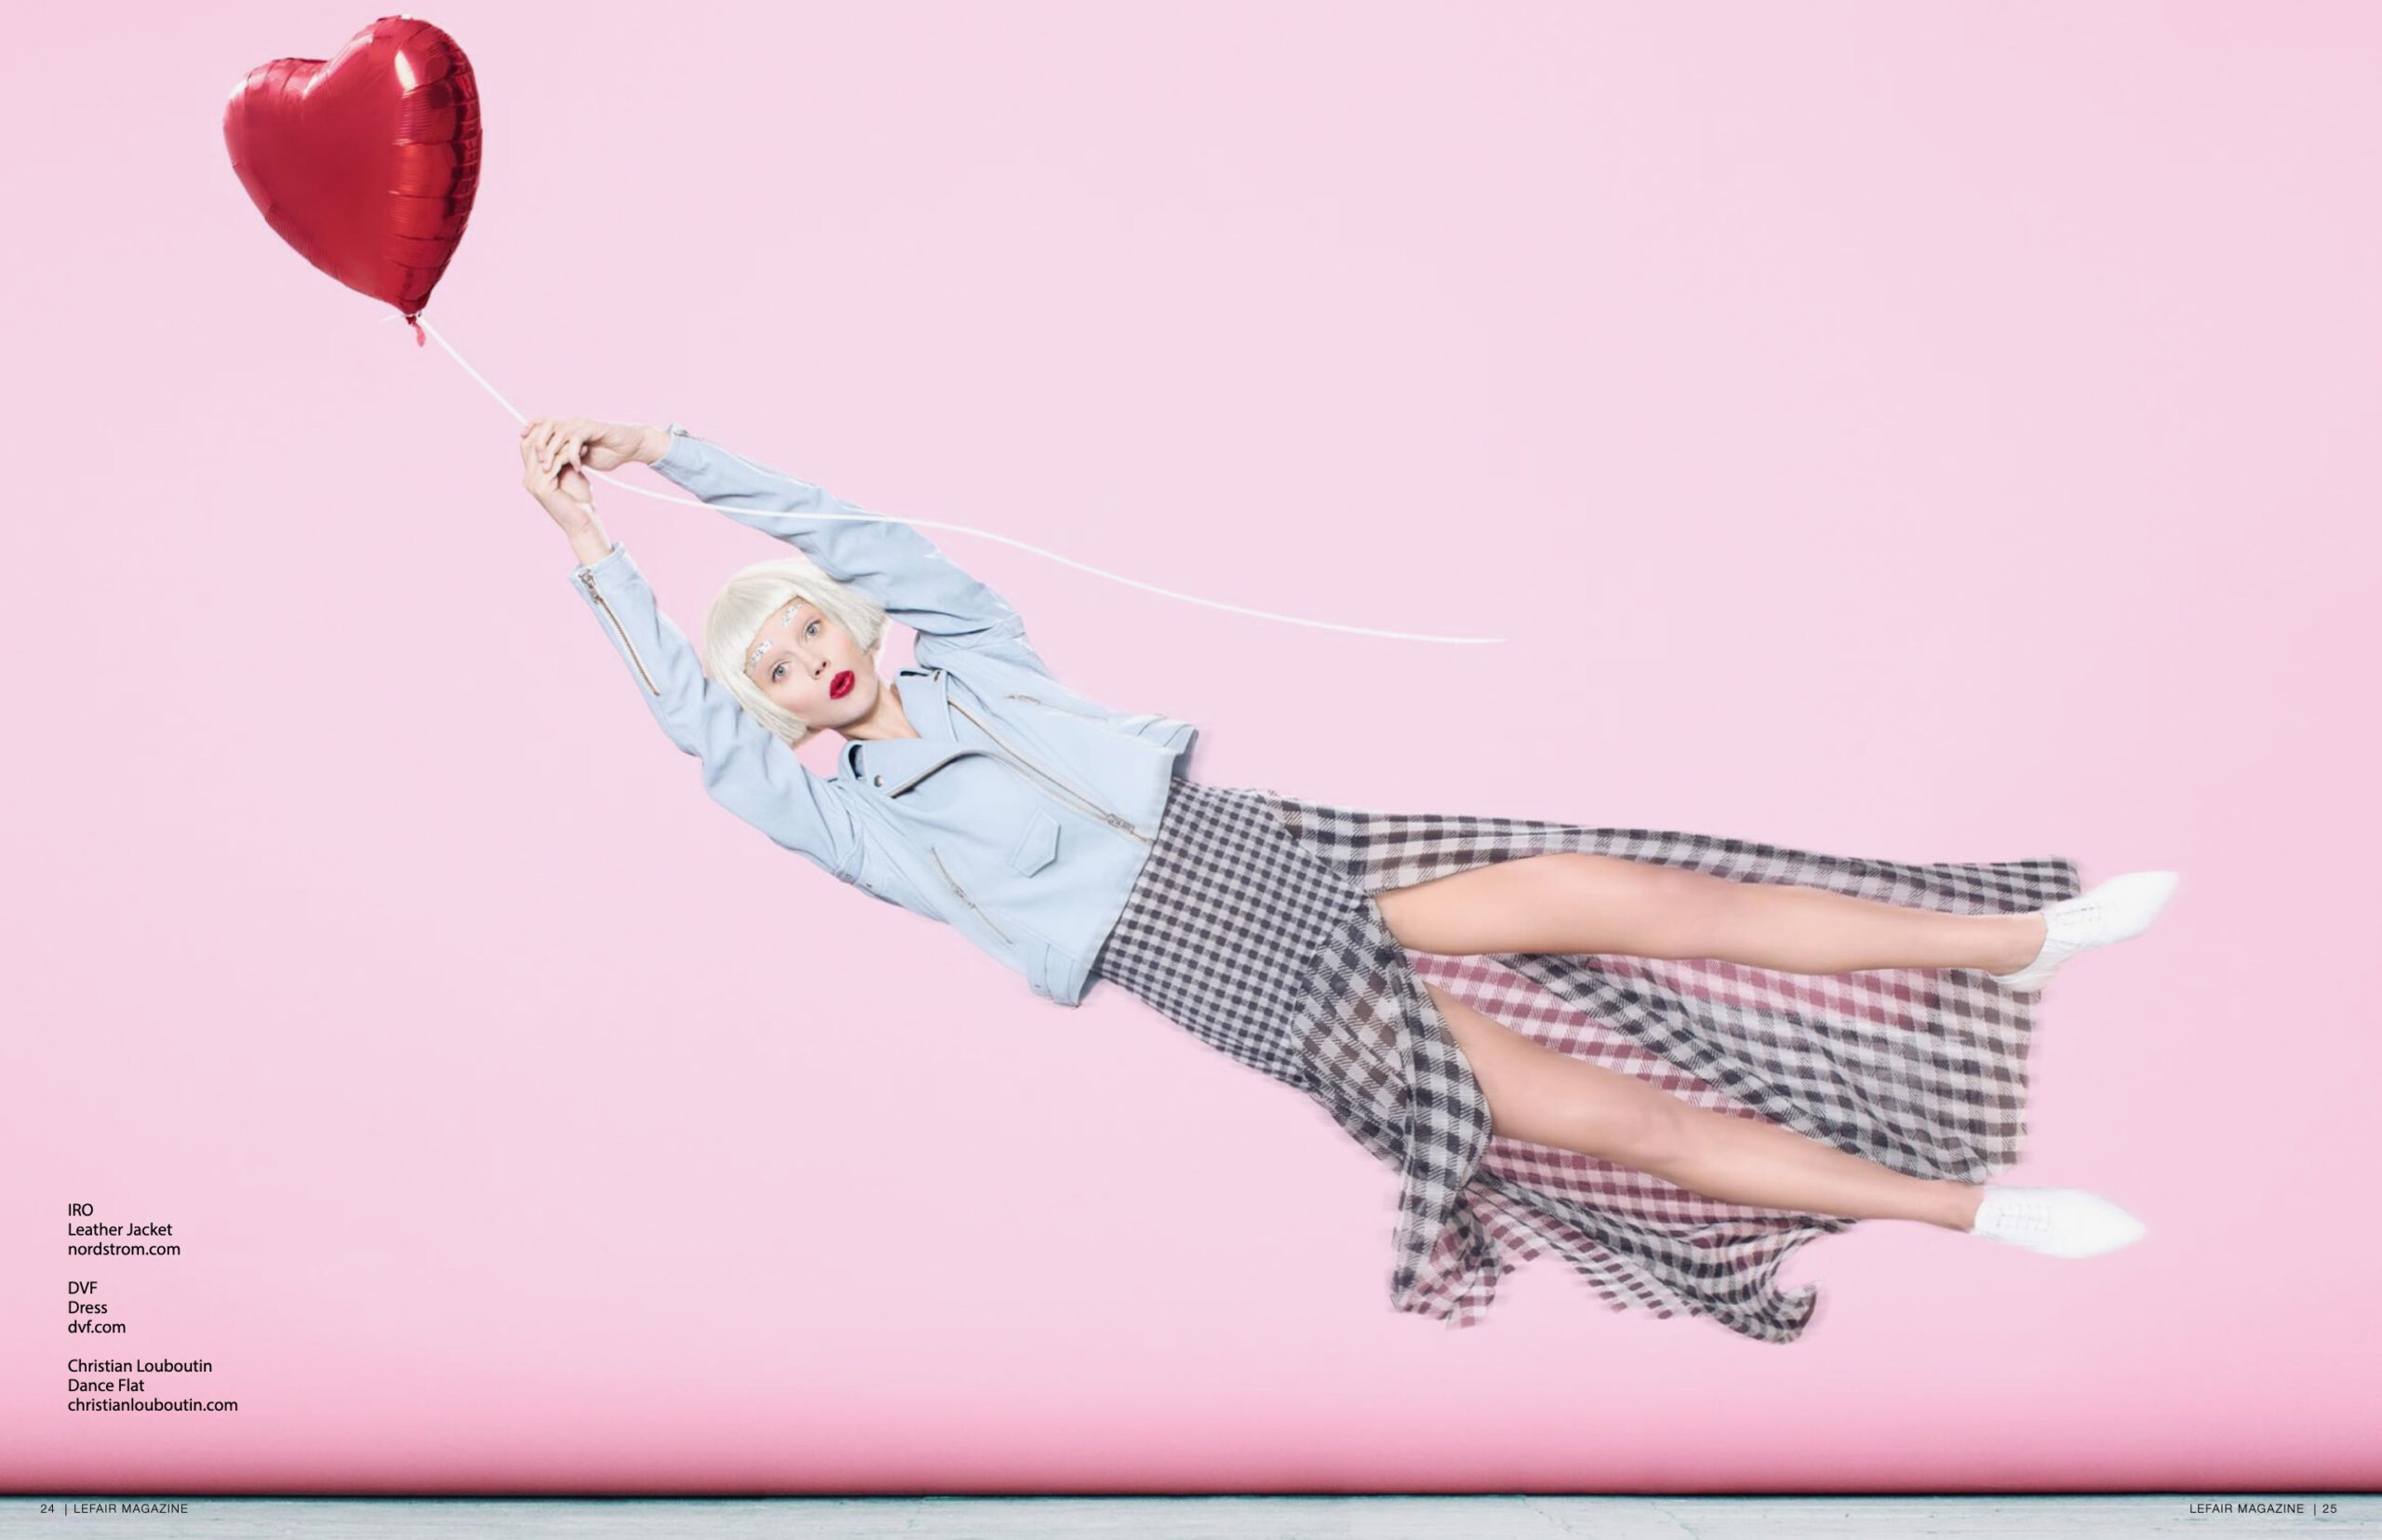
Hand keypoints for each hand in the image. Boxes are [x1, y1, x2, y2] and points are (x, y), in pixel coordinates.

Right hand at [519, 430, 600, 534]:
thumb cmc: (579, 500)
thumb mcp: (568, 472)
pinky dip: (568, 456)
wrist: (583, 521)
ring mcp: (533, 484)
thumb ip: (561, 458)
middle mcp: (528, 479)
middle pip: (532, 446)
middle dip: (552, 435)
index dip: (542, 432)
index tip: (562, 425)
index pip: (528, 445)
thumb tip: (564, 436)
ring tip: (581, 440)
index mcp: (532, 475)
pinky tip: (582, 452)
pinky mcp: (542, 489)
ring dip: (564, 445)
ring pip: (544, 454)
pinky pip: (554, 464)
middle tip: (570, 427)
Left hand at [520, 415, 653, 476]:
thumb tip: (551, 465)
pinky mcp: (593, 428)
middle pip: (546, 426)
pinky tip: (576, 467)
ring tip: (550, 468)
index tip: (521, 440)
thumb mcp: (583, 456)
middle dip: (539, 445)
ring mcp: (583, 424)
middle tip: (538, 464)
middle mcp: (573, 422)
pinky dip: (573, 455)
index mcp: (568, 427)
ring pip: (559, 434)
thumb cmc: (609, 452)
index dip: (531, 427)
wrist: (630, 447)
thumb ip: (567, 457)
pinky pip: (576, 440)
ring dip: (552, 452)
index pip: (543, 421)